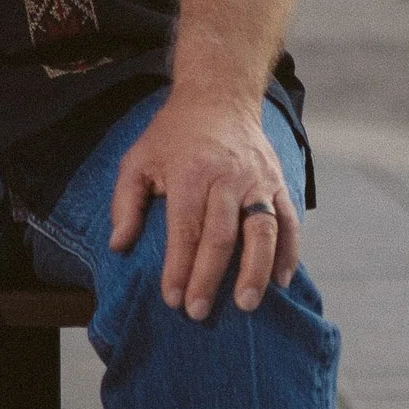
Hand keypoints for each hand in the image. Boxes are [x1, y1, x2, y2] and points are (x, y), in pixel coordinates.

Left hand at [109, 92, 299, 320]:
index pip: (186, 229)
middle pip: (222, 236)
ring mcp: (257, 180)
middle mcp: (227, 178)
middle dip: (209, 278)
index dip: (179, 267)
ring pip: (263, 230)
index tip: (171, 299)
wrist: (218, 97)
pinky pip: (289, 221)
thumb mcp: (138, 158)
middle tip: (199, 312)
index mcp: (190, 173)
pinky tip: (281, 281)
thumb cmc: (173, 135)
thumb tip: (119, 246)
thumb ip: (126, 202)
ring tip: (247, 304)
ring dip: (256, 271)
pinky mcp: (278, 182)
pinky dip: (288, 252)